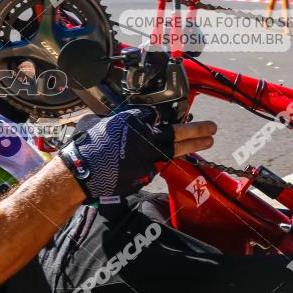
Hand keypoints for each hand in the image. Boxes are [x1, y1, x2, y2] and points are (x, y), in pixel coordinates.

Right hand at [60, 108, 214, 200]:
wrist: (80, 172)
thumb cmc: (84, 145)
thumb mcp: (97, 123)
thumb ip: (114, 121)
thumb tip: (118, 122)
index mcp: (133, 122)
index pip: (155, 115)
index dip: (163, 116)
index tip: (175, 117)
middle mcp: (145, 139)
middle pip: (178, 134)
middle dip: (198, 130)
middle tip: (212, 128)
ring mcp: (147, 160)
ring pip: (171, 153)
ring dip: (191, 146)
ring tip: (206, 142)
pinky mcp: (144, 176)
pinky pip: (153, 168)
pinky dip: (155, 165)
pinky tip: (153, 164)